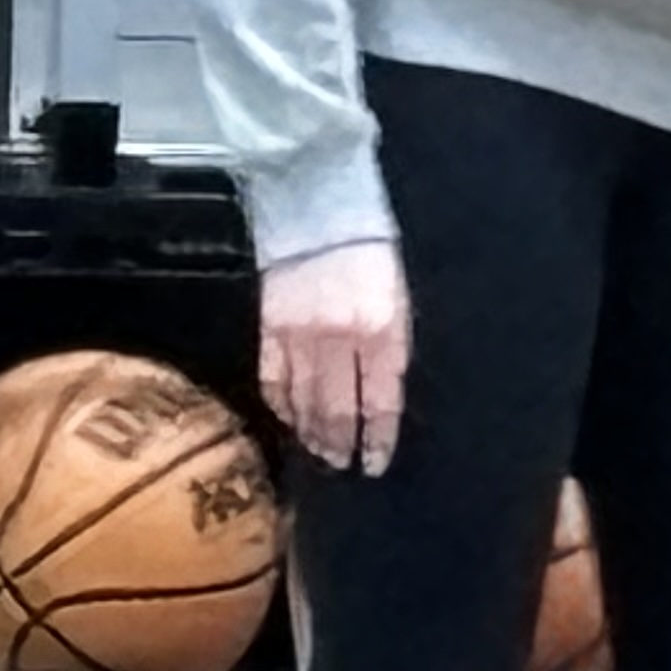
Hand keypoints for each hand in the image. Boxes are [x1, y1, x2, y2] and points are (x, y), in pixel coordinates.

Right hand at [257, 238, 410, 476]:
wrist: (320, 207)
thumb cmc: (373, 251)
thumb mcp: (400, 297)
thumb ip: (392, 347)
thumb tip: (383, 397)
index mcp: (381, 331)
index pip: (380, 402)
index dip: (378, 438)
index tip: (376, 462)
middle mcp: (340, 340)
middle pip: (338, 410)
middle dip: (342, 442)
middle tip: (343, 462)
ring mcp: (300, 337)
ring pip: (305, 402)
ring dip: (313, 432)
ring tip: (320, 450)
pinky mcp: (270, 330)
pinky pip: (275, 381)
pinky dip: (282, 406)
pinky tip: (290, 419)